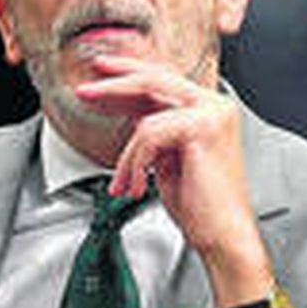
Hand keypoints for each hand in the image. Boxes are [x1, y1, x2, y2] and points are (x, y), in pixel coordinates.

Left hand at [75, 53, 274, 307]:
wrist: (222, 234)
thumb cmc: (198, 204)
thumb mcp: (165, 157)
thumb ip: (152, 129)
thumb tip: (126, 108)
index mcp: (208, 109)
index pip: (162, 81)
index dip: (128, 74)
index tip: (100, 74)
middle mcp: (215, 106)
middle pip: (153, 80)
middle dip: (113, 85)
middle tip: (84, 90)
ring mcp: (212, 114)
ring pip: (145, 119)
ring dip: (126, 158)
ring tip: (124, 184)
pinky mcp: (203, 128)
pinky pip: (148, 136)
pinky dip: (135, 164)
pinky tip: (136, 186)